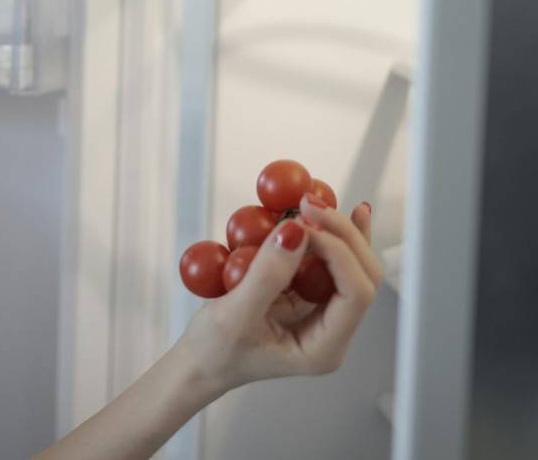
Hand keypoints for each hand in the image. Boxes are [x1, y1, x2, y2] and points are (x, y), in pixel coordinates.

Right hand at [179, 198, 382, 392]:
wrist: (201, 362)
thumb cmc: (216, 351)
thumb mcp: (235, 313)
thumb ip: (267, 274)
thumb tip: (295, 231)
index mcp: (324, 347)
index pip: (355, 294)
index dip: (338, 252)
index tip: (303, 223)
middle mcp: (331, 329)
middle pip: (360, 274)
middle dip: (341, 234)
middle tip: (310, 203)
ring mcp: (321, 311)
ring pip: (349, 263)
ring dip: (335, 228)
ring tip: (314, 199)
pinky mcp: (306, 294)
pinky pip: (323, 260)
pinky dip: (319, 233)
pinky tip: (316, 212)